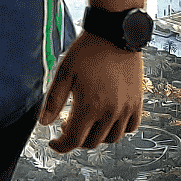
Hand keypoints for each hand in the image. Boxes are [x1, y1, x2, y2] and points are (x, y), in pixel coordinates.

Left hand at [38, 32, 144, 153]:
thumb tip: (43, 123)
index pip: (73, 140)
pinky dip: (118, 129)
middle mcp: (110, 112)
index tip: (53, 143)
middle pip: (92, 142)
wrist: (115, 34)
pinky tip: (107, 119)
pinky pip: (130, 127)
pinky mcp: (137, 102)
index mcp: (90, 106)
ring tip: (87, 122)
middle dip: (76, 139)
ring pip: (111, 138)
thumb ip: (53, 100)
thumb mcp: (64, 73)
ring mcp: (126, 108)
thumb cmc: (87, 50)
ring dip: (96, 136)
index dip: (61, 146)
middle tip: (67, 126)